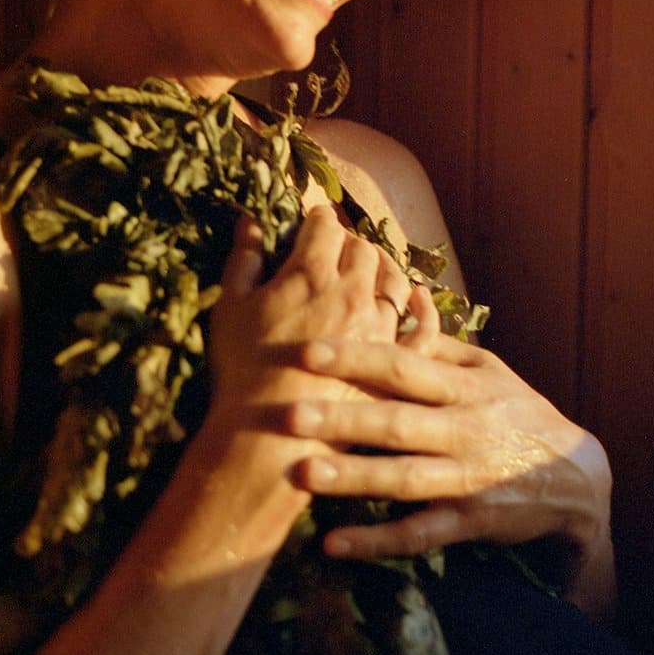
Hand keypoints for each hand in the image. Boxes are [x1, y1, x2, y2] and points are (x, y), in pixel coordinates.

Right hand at [207, 206, 410, 416]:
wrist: (270, 435)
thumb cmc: (243, 369)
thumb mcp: (231, 307)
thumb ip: (244, 259)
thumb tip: (251, 222)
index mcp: (312, 273)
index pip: (325, 223)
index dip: (315, 219)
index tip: (308, 225)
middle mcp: (354, 292)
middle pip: (361, 247)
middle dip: (347, 241)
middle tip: (333, 250)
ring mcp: (380, 326)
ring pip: (395, 279)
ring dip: (382, 267)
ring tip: (369, 270)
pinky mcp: (395, 361)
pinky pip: (421, 326)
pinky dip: (422, 306)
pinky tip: (417, 298)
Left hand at [280, 286, 612, 580]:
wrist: (578, 479)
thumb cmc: (518, 413)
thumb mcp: (491, 371)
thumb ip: (440, 346)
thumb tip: (399, 303)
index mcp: (466, 386)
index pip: (404, 366)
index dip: (357, 356)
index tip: (308, 351)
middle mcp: (466, 429)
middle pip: (398, 421)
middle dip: (343, 417)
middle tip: (287, 413)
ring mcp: (468, 478)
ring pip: (405, 477)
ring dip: (353, 477)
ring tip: (301, 473)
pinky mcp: (470, 522)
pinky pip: (419, 534)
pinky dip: (378, 541)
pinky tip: (335, 544)